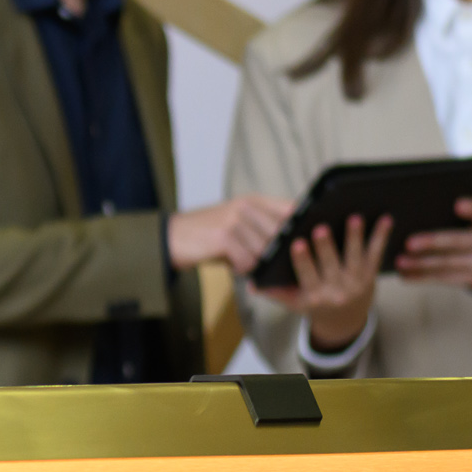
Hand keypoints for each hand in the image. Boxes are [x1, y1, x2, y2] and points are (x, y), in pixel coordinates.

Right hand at [167, 195, 295, 274]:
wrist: (169, 238)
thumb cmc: (206, 235)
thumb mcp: (236, 223)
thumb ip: (261, 227)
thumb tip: (291, 244)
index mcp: (253, 201)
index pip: (290, 210)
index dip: (300, 227)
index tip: (302, 242)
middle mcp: (246, 207)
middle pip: (279, 235)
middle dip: (276, 253)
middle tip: (269, 265)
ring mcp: (234, 220)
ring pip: (263, 251)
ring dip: (256, 264)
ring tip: (242, 264)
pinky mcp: (223, 237)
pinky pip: (247, 262)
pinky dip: (242, 270)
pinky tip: (233, 267)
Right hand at [257, 213, 391, 352]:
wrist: (343, 320)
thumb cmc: (313, 305)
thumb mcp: (291, 302)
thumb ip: (273, 291)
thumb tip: (251, 283)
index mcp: (314, 296)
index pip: (306, 276)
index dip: (302, 260)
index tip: (296, 243)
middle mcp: (336, 291)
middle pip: (330, 265)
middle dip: (326, 246)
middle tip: (321, 227)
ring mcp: (355, 283)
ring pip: (355, 257)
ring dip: (355, 237)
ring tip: (354, 218)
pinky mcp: (371, 275)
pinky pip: (376, 254)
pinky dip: (381, 237)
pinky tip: (386, 219)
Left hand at [397, 199, 471, 299]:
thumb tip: (431, 211)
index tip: (457, 205)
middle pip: (460, 242)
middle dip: (433, 243)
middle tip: (408, 243)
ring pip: (449, 264)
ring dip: (421, 264)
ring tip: (400, 261)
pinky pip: (446, 279)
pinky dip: (423, 277)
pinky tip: (406, 275)